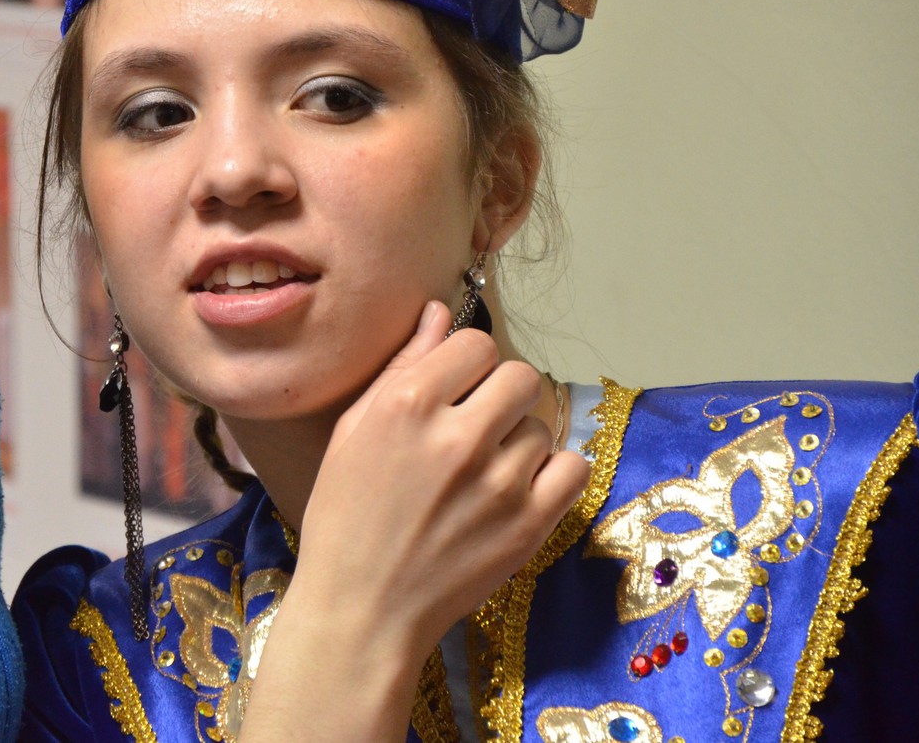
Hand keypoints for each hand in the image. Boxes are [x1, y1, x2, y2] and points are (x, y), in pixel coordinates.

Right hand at [242, 301, 589, 740]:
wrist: (362, 606)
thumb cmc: (345, 513)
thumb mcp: (354, 430)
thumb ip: (402, 366)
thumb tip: (439, 313)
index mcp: (408, 404)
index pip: (476, 343)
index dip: (466, 363)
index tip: (455, 388)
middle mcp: (458, 437)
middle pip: (520, 377)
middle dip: (501, 394)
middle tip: (478, 424)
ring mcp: (499, 483)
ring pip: (541, 426)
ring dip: (518, 440)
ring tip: (485, 470)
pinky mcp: (529, 525)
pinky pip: (572, 468)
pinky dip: (553, 472)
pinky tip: (520, 486)